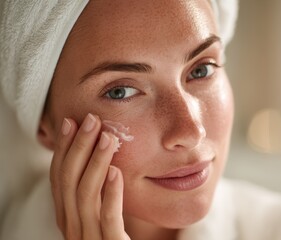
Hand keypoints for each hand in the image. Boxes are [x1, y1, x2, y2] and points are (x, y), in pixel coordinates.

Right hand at [50, 113, 129, 239]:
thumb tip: (99, 159)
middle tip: (92, 120)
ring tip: (108, 138)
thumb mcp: (99, 213)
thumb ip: (95, 193)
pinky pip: (108, 219)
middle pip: (69, 183)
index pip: (60, 179)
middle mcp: (72, 228)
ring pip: (85, 197)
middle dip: (79, 148)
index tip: (72, 122)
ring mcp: (89, 239)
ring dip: (95, 163)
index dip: (64, 149)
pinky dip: (110, 194)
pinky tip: (117, 172)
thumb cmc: (113, 239)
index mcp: (68, 218)